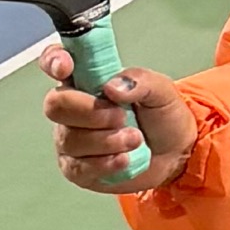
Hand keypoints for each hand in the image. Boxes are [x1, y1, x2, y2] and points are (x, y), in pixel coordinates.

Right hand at [40, 43, 196, 194]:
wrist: (177, 154)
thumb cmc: (162, 116)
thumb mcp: (160, 90)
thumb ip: (138, 81)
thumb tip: (111, 87)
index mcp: (86, 80)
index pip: (54, 62)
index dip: (53, 61)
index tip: (66, 68)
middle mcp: (72, 108)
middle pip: (56, 105)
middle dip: (91, 112)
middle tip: (122, 116)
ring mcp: (71, 139)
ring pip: (70, 139)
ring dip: (108, 141)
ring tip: (136, 139)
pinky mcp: (78, 169)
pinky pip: (78, 167)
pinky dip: (106, 164)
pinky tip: (125, 159)